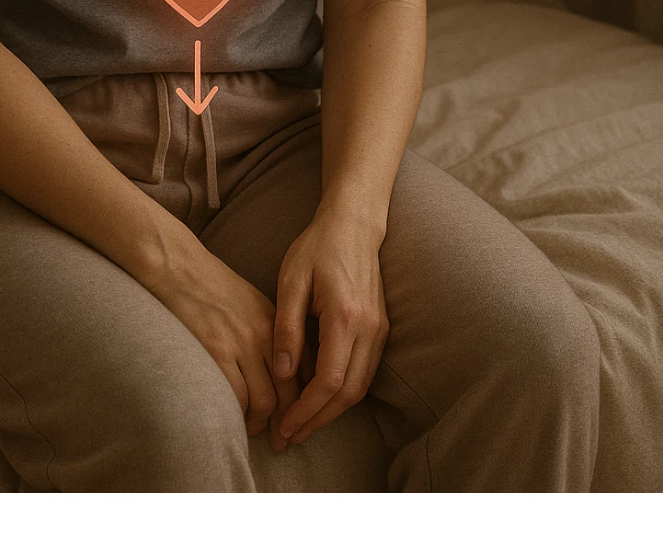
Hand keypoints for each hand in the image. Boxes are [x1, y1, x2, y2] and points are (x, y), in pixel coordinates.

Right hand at [150, 245, 301, 443]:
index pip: (303, 367)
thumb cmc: (211, 285)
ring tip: (257, 430)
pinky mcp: (215, 353)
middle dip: (289, 419)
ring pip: (265, 400)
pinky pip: (237, 397)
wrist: (179, 268)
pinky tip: (236, 419)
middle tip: (284, 438)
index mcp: (274, 321)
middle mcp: (263, 334)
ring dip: (263, 423)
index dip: (305, 398)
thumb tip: (284, 368)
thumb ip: (270, 332)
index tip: (301, 415)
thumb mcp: (251, 302)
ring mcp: (240, 344)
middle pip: (288, 389)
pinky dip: (240, 415)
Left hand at [269, 208, 388, 450]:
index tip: (285, 426)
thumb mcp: (290, 281)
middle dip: (319, 420)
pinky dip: (343, 392)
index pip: (329, 380)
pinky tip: (319, 397)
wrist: (352, 224)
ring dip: (332, 411)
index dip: (307, 409)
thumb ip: (286, 328)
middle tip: (290, 437)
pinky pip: (365, 371)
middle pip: (348, 393)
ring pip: (360, 387)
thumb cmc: (316, 248)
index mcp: (344, 316)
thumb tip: (282, 373)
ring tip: (302, 425)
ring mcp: (379, 329)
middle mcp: (369, 328)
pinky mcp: (381, 328)